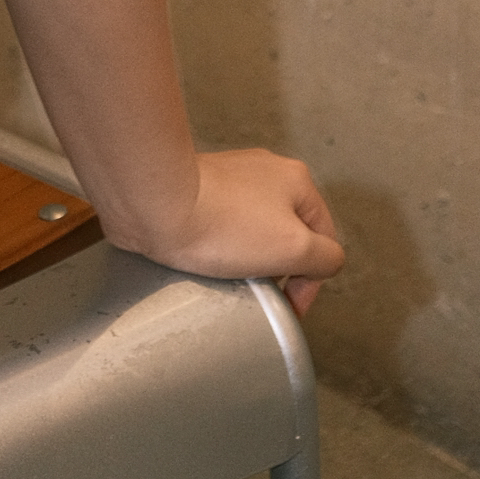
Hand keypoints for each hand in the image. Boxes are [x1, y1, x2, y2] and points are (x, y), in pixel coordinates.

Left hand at [120, 148, 344, 315]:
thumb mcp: (295, 247)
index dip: (311, 280)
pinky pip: (222, 224)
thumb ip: (326, 258)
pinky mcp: (197, 189)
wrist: (153, 202)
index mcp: (296, 179)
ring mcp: (228, 177)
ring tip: (229, 276)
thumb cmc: (225, 225)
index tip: (288, 308)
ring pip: (254, 231)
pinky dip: (219, 244)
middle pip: (288, 234)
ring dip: (249, 258)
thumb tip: (324, 262)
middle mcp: (265, 170)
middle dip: (279, 267)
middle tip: (259, 292)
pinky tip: (206, 257)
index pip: (324, 240)